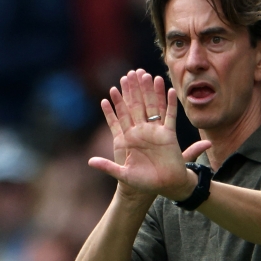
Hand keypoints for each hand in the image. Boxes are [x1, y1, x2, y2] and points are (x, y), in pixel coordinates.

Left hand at [91, 69, 210, 200]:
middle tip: (130, 73)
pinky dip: (171, 104)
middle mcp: (143, 132)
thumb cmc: (142, 182)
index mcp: (130, 138)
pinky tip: (170, 91)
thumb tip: (89, 161)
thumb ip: (107, 166)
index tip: (113, 89)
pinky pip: (170, 116)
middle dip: (133, 90)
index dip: (118, 103)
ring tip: (149, 75)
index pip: (122, 116)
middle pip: (137, 106)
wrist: (162, 187)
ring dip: (151, 91)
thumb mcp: (123, 173)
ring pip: (154, 106)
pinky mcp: (170, 135)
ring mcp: (156, 132)